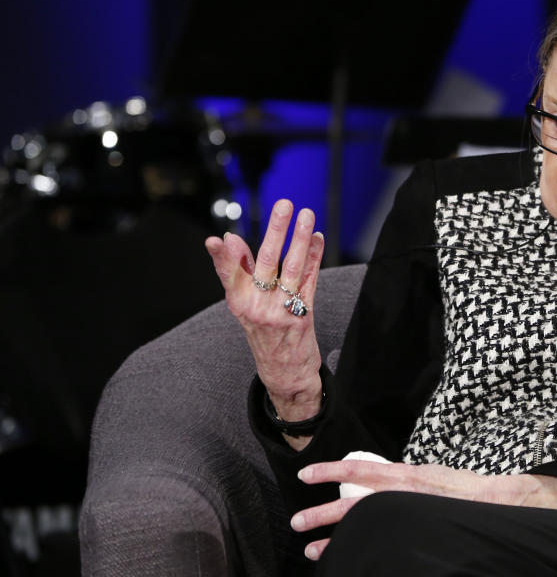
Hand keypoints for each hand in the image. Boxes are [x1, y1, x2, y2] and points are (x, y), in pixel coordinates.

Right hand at [204, 200, 324, 444]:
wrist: (284, 372)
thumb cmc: (262, 332)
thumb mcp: (243, 305)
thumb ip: (238, 271)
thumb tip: (229, 239)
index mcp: (238, 302)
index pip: (229, 274)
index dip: (222, 257)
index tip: (218, 239)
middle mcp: (258, 306)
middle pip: (267, 262)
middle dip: (276, 230)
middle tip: (284, 204)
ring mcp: (282, 311)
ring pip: (292, 267)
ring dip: (301, 238)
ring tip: (307, 215)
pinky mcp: (303, 314)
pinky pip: (310, 280)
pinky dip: (314, 257)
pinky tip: (317, 238)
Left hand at [291, 460, 556, 559]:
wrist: (499, 503)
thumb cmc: (465, 491)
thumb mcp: (432, 477)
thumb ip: (407, 481)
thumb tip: (383, 484)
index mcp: (407, 474)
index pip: (360, 468)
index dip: (331, 470)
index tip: (306, 474)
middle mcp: (404, 492)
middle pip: (353, 502)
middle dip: (322, 513)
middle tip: (296, 522)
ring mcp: (409, 512)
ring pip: (363, 525)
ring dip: (335, 539)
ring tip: (311, 550)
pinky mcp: (417, 527)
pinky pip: (384, 540)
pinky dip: (365, 549)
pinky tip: (350, 559)